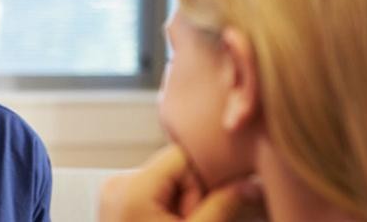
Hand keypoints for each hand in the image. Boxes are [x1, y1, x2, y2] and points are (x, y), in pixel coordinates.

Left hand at [99, 146, 265, 221]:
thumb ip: (225, 206)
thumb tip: (252, 183)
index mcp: (132, 186)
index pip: (184, 155)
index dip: (206, 178)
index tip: (208, 208)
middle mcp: (118, 183)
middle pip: (175, 169)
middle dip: (193, 196)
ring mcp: (114, 195)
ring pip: (168, 184)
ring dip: (182, 206)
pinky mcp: (117, 207)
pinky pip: (154, 196)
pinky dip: (167, 212)